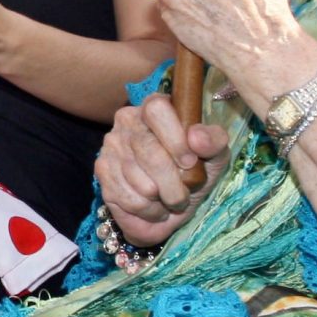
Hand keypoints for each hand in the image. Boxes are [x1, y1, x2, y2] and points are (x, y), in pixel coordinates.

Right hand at [95, 94, 231, 243]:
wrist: (173, 206)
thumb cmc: (194, 173)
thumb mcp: (215, 156)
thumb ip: (213, 141)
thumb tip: (196, 137)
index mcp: (155, 107)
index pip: (157, 110)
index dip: (174, 139)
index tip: (189, 162)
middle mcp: (128, 120)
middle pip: (148, 150)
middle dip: (172, 183)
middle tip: (183, 196)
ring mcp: (111, 145)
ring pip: (138, 179)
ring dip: (161, 199)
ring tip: (168, 200)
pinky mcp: (102, 171)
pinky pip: (126, 197)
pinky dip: (147, 209)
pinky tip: (153, 206)